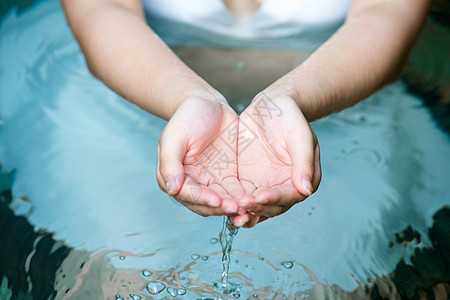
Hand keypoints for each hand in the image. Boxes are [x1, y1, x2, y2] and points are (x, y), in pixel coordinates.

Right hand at [157, 96, 244, 215]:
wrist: (208, 104)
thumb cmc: (187, 116)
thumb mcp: (175, 136)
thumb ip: (170, 163)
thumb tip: (171, 189)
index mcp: (173, 177)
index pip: (187, 194)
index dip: (202, 200)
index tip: (217, 201)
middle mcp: (191, 184)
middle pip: (205, 203)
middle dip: (220, 208)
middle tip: (236, 209)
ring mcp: (210, 182)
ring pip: (221, 201)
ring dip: (232, 206)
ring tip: (246, 208)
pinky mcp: (227, 177)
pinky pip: (235, 192)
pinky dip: (242, 198)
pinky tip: (253, 200)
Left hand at [231, 93, 320, 226]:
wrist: (270, 105)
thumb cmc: (289, 116)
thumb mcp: (299, 135)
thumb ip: (303, 161)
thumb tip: (305, 188)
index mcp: (303, 178)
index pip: (290, 195)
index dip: (275, 198)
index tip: (259, 196)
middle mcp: (285, 186)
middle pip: (273, 207)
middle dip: (258, 209)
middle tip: (242, 207)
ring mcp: (266, 185)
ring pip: (257, 207)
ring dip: (247, 214)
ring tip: (233, 218)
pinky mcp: (248, 181)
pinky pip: (242, 197)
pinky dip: (235, 205)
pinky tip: (224, 208)